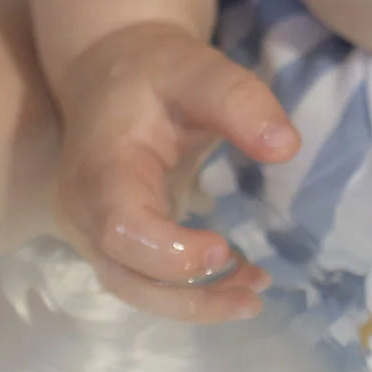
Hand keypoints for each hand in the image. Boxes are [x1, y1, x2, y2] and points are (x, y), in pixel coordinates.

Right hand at [55, 21, 298, 320]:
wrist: (109, 70)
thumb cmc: (154, 70)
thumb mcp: (200, 69)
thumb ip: (240, 101)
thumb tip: (287, 146)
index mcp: (101, 167)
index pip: (121, 228)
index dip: (169, 252)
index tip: (226, 249)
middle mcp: (85, 209)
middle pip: (126, 276)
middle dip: (191, 299)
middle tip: (256, 293)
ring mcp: (94, 230)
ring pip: (136, 288)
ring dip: (196, 302)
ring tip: (256, 293)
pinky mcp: (114, 239)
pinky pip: (146, 279)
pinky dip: (192, 291)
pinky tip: (241, 279)